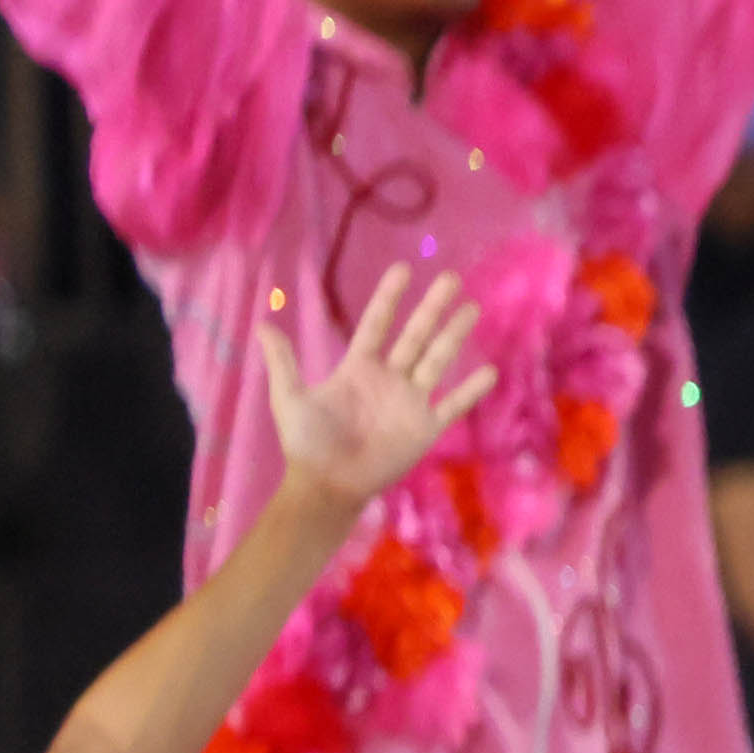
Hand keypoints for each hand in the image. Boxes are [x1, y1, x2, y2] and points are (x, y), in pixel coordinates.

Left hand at [256, 269, 491, 509]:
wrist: (327, 484)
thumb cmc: (306, 442)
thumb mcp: (289, 397)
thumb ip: (283, 362)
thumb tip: (263, 323)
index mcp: (358, 368)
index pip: (377, 324)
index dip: (389, 298)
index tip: (404, 269)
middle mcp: (389, 378)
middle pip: (415, 335)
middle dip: (433, 307)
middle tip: (452, 279)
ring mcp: (410, 401)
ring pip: (438, 360)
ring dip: (454, 335)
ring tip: (472, 309)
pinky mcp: (425, 426)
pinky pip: (453, 403)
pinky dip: (471, 389)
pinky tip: (490, 370)